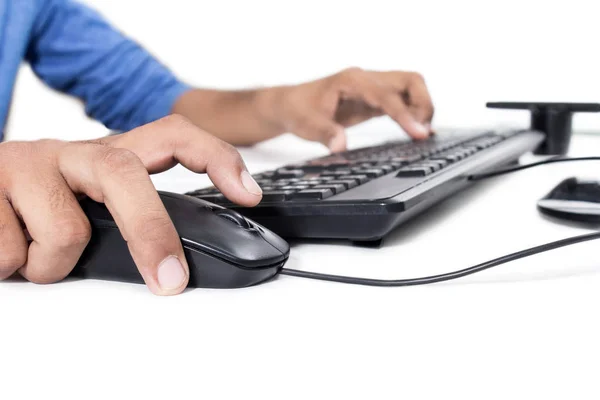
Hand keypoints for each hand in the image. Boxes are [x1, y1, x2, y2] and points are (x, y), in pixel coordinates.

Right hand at [0, 115, 262, 294]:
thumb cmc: (36, 205)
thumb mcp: (90, 206)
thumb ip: (127, 220)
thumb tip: (174, 270)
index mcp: (108, 157)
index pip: (173, 136)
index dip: (215, 157)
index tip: (247, 194)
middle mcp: (73, 153)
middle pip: (123, 173)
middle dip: (150, 232)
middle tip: (169, 280)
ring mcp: (29, 164)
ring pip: (66, 231)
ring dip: (54, 264)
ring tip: (38, 255)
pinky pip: (11, 252)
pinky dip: (12, 266)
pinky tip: (8, 250)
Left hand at [270, 68, 434, 151]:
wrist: (289, 104)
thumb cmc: (297, 110)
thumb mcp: (306, 125)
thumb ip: (325, 134)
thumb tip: (340, 147)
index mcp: (352, 81)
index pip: (387, 95)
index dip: (405, 114)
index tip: (419, 132)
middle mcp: (366, 80)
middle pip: (410, 81)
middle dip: (423, 105)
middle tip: (421, 132)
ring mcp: (372, 88)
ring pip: (411, 88)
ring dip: (421, 108)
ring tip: (418, 134)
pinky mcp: (374, 100)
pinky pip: (402, 101)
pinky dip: (413, 114)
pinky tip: (416, 131)